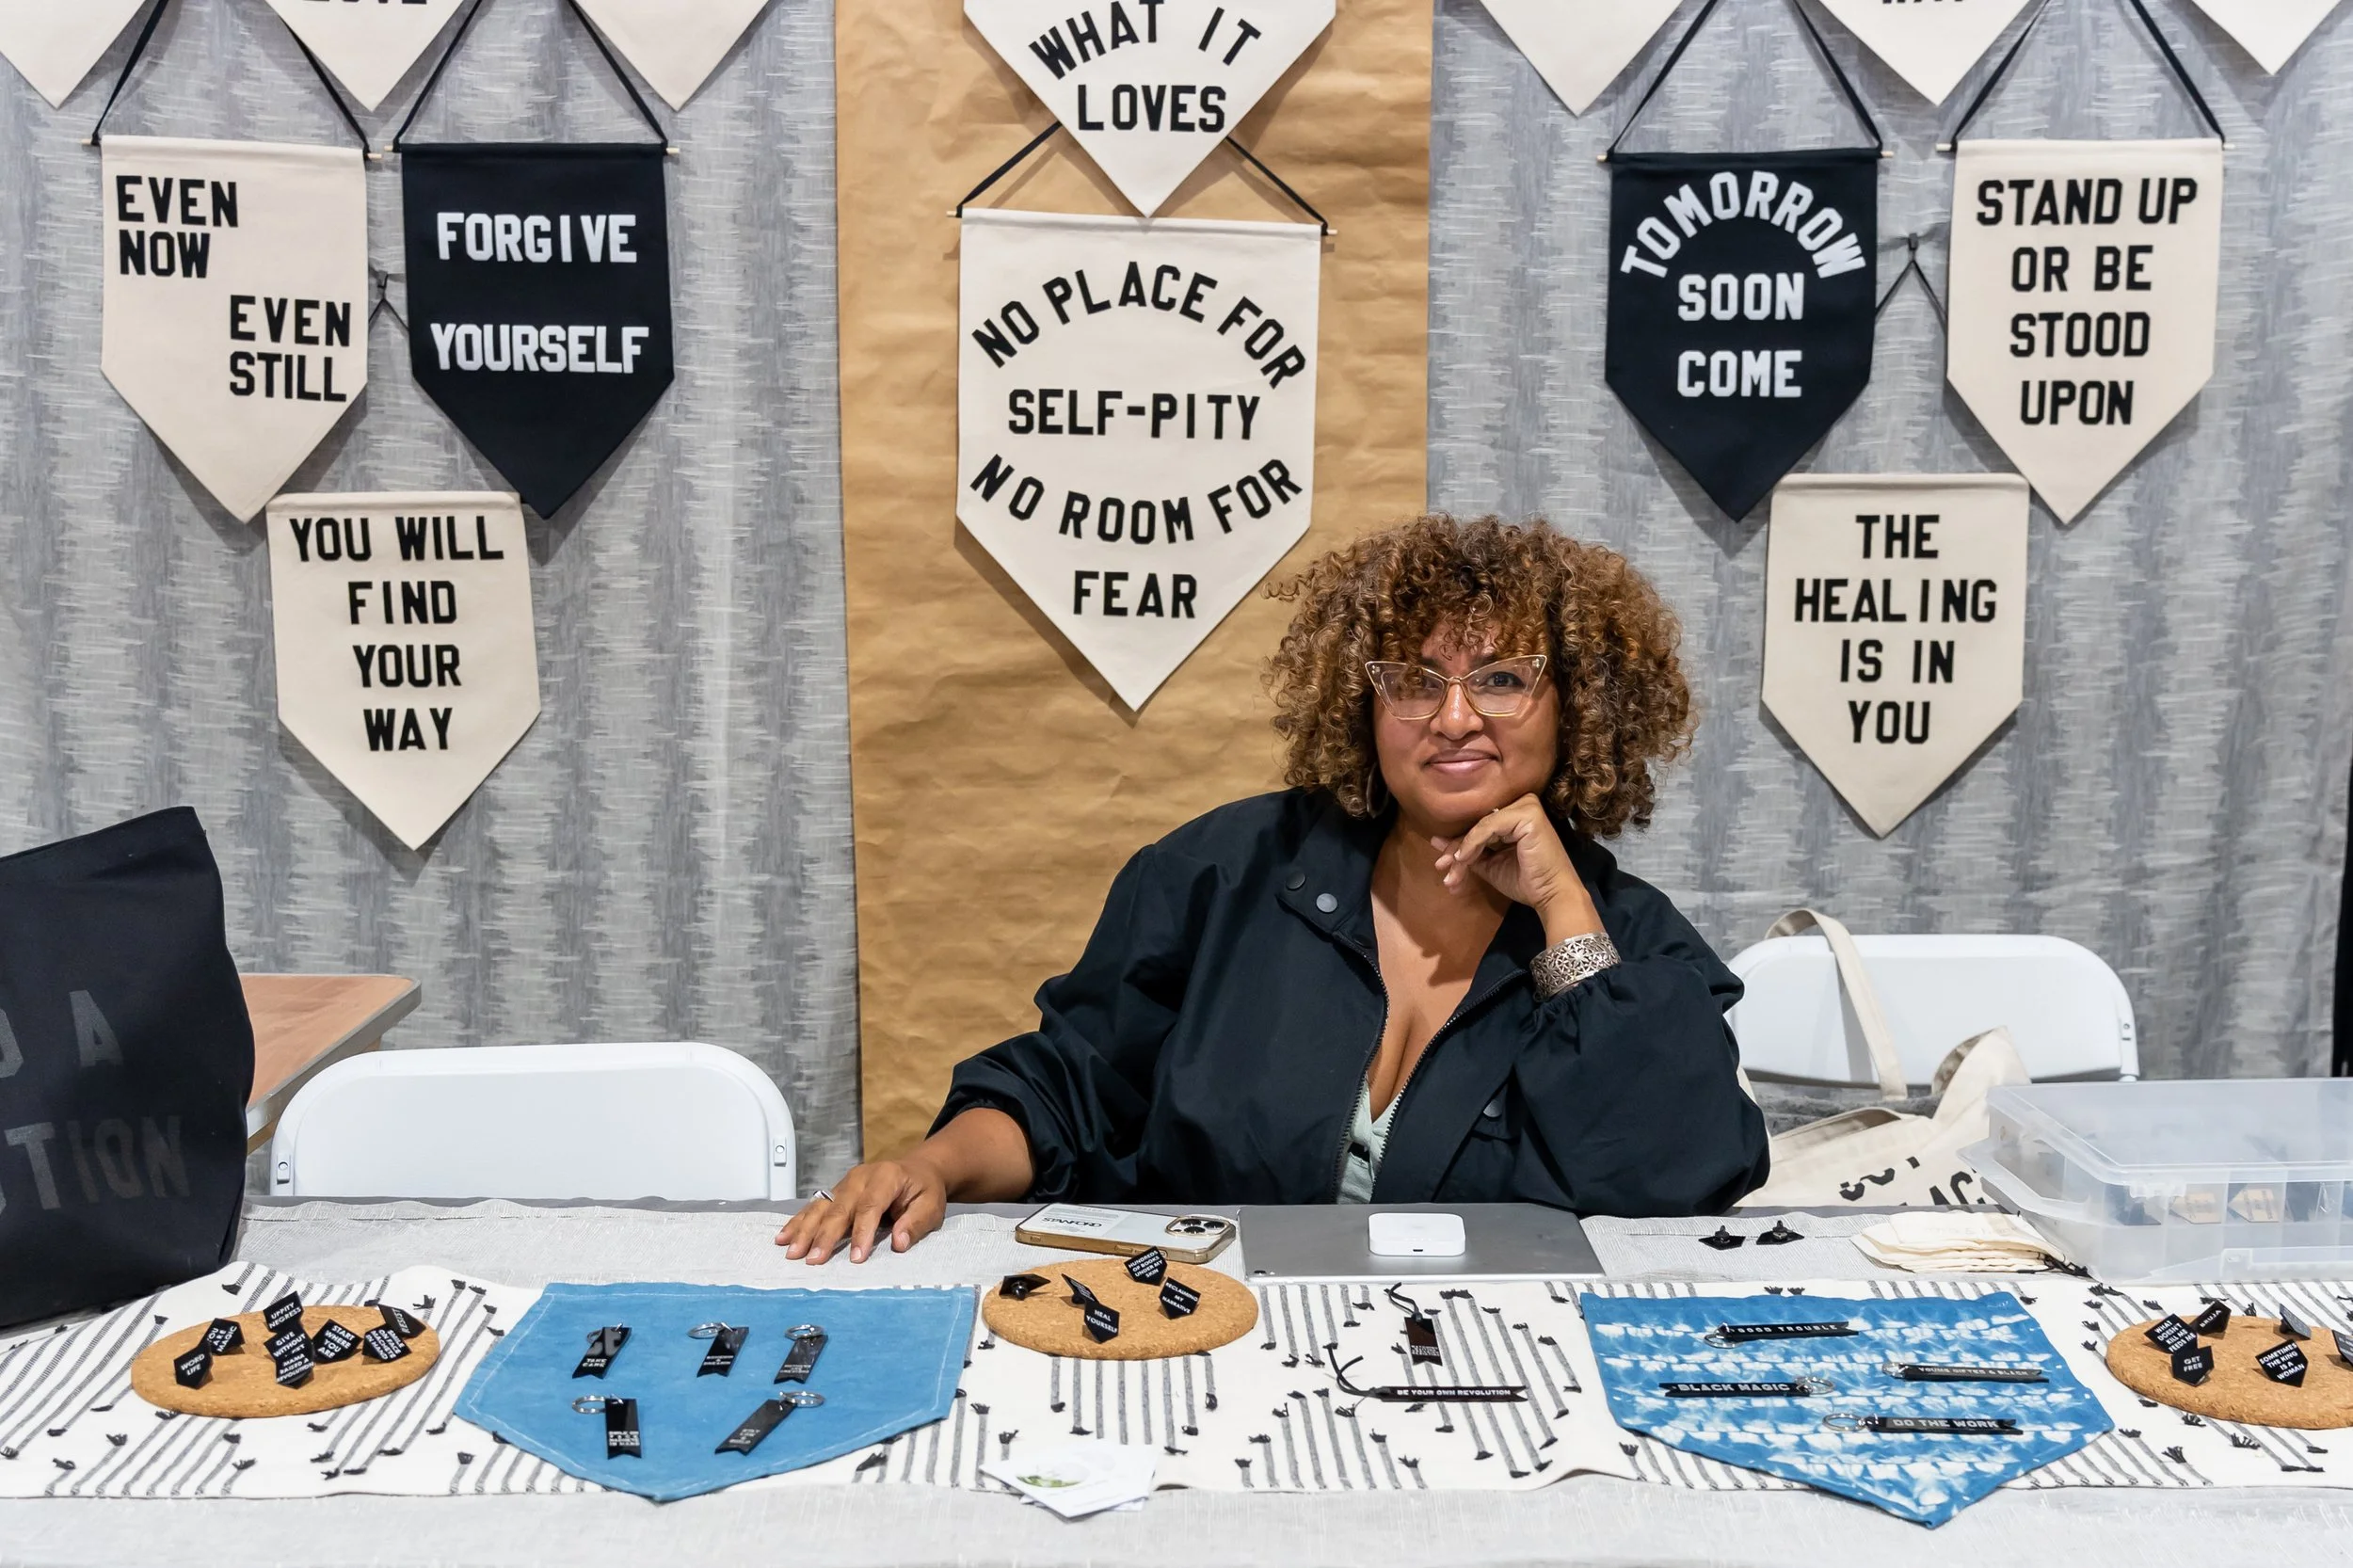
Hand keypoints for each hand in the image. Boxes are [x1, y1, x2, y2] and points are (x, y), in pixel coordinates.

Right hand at [774, 1157, 947, 1263]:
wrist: (918, 1170)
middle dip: (825, 1236)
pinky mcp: (836, 1191)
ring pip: (822, 1207)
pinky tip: (784, 1236)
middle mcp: (861, 1177)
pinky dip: (799, 1222)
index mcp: (887, 1177)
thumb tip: (899, 1243)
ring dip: (805, 1230)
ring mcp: (845, 1183)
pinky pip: (815, 1206)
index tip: (856, 1258)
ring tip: (792, 1252)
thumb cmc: (925, 1190)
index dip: (862, 1233)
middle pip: (840, 1208)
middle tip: (813, 1261)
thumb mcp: (931, 1206)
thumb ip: (915, 1223)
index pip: (871, 1206)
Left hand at [1433, 793, 1601, 942]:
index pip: (1478, 825)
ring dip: (1461, 851)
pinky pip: (1488, 826)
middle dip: (1456, 849)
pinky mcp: (1527, 814)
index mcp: (1514, 814)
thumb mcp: (1489, 865)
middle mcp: (1521, 804)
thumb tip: (1436, 841)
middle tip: (1442, 868)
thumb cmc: (1525, 881)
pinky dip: (1472, 843)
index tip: (1442, 866)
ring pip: (1480, 827)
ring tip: (1452, 874)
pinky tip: (1463, 859)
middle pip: (1477, 824)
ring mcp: (1526, 806)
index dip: (1457, 845)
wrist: (1551, 895)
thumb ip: (1466, 852)